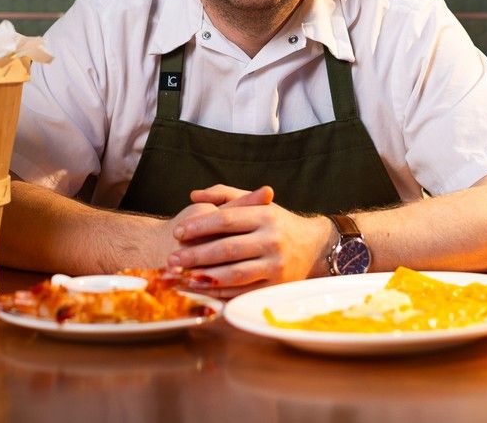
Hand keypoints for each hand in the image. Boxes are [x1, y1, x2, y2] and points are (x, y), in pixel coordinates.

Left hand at [167, 185, 332, 297]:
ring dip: (204, 277)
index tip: (178, 232)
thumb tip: (194, 195)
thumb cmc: (277, 223)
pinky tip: (201, 290)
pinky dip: (220, 292)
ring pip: (234, 273)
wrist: (314, 247)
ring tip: (181, 278)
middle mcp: (271, 240)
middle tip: (172, 259)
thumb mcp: (257, 204)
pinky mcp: (276, 286)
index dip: (199, 226)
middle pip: (226, 248)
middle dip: (195, 255)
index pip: (225, 220)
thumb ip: (226, 195)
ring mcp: (275, 265)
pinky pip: (243, 291)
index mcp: (264, 216)